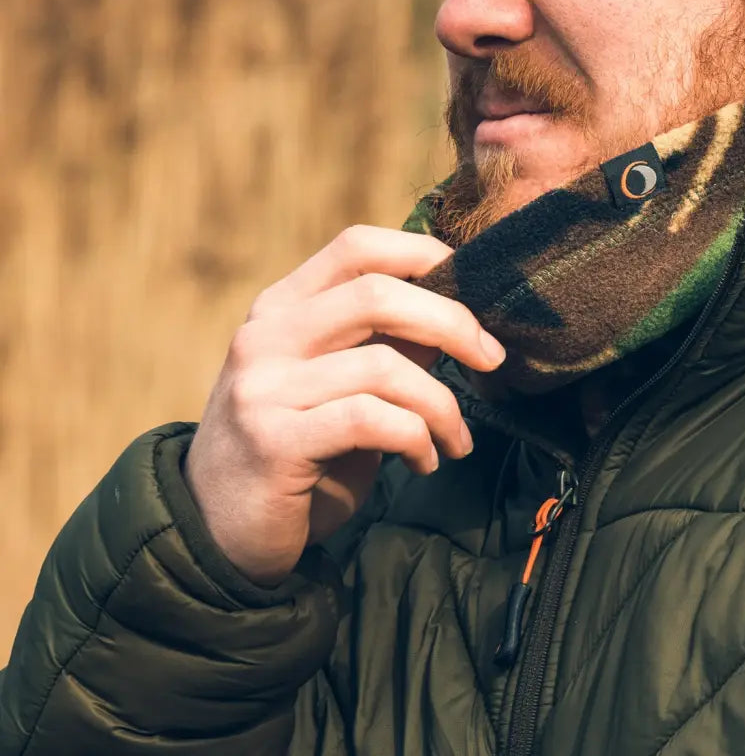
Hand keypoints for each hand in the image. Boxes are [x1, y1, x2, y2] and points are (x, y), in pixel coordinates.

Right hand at [182, 226, 505, 586]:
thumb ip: (387, 344)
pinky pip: (371, 420)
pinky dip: (415, 437)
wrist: (217, 532)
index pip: (358, 246)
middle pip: (378, 293)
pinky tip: (424, 461)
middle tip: (492, 360)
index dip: (423, 253)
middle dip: (453, 324)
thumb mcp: (339, 384)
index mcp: (282, 306)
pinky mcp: (273, 441)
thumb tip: (462, 312)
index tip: (471, 286)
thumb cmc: (298, 451)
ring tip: (456, 439)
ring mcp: (263, 386)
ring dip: (442, 405)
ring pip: (384, 365)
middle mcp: (266, 335)